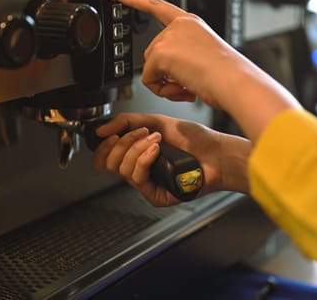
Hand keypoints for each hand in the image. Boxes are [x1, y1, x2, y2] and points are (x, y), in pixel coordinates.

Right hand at [92, 113, 251, 205]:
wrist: (216, 153)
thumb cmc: (194, 140)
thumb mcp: (156, 121)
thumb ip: (127, 122)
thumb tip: (101, 130)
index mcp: (137, 155)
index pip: (106, 158)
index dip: (103, 146)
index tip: (111, 134)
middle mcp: (140, 171)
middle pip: (109, 163)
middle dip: (123, 142)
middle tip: (143, 133)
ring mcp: (148, 184)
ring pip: (122, 169)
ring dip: (137, 148)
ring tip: (156, 140)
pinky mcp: (156, 196)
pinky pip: (137, 178)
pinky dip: (144, 159)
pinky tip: (157, 150)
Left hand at [115, 0, 300, 143]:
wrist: (234, 81)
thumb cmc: (227, 74)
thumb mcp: (204, 56)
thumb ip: (183, 57)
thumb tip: (169, 76)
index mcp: (190, 23)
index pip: (159, 7)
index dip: (137, 1)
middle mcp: (178, 27)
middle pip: (153, 53)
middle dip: (166, 73)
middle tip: (188, 83)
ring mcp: (168, 38)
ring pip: (151, 68)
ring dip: (166, 84)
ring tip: (189, 87)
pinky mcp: (160, 54)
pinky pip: (149, 80)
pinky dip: (162, 91)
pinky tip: (183, 89)